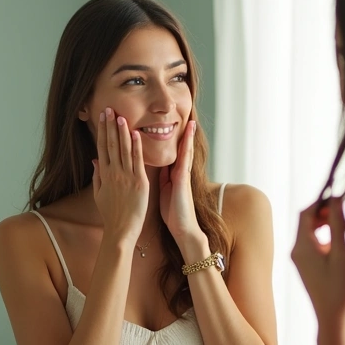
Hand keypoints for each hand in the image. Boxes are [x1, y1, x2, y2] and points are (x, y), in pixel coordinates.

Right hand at [92, 107, 148, 244]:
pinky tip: (135, 133)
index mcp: (104, 174)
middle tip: (108, 109)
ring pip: (123, 149)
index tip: (102, 117)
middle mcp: (113, 173)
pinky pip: (137, 161)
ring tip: (120, 116)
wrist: (121, 230)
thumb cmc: (111, 214)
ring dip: (122, 131)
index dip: (102, 131)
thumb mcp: (99, 194)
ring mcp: (126, 177)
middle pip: (111, 144)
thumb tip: (95, 161)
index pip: (102, 147)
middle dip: (109, 126)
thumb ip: (98, 176)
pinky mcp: (139, 182)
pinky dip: (136, 147)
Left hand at [160, 120, 206, 254]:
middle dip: (182, 133)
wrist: (182, 228)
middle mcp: (180, 171)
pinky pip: (184, 160)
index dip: (171, 138)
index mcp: (172, 174)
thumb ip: (160, 177)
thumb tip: (154, 167)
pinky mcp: (184, 179)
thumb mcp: (164, 190)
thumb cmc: (173, 212)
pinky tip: (186, 138)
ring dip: (188, 136)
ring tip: (190, 121)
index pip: (172, 152)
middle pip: (181, 147)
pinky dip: (185, 148)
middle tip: (186, 116)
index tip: (170, 124)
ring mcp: (183, 174)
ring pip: (185, 151)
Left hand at [291, 197, 344, 326]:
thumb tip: (335, 198)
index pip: (305, 213)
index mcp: (301, 246)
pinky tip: (337, 243)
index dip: (321, 202)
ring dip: (324, 224)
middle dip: (323, 212)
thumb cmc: (338, 287)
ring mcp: (299, 259)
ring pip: (309, 231)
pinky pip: (311, 243)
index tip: (339, 199)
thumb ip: (337, 224)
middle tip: (342, 212)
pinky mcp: (305, 265)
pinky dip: (323, 236)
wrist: (330, 316)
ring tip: (342, 227)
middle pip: (306, 221)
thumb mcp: (341, 252)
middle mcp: (296, 250)